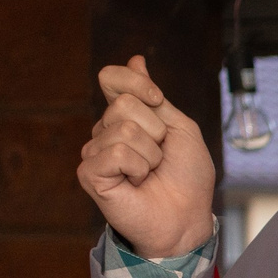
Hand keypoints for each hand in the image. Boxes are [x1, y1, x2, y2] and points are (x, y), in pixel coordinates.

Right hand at [76, 56, 216, 257]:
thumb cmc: (187, 177)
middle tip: (160, 157)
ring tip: (149, 173)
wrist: (186, 217)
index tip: (158, 100)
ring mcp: (95, 152)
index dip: (135, 83)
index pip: (113, 78)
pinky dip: (137, 167)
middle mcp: (106, 131)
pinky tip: (136, 182)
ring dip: (151, 154)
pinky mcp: (90, 173)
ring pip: (123, 129)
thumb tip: (135, 59)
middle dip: (156, 131)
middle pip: (124, 104)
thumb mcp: (180, 129)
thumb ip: (153, 98)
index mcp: (127, 117)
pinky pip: (115, 152)